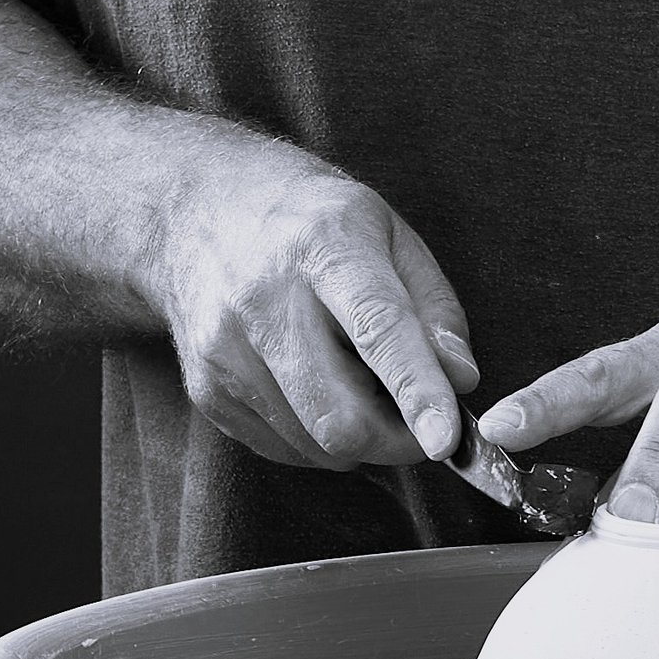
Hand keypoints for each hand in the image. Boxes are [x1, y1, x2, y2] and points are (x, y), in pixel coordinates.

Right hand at [155, 146, 477, 473]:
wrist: (198, 210)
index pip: (376, 328)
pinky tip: (317, 387)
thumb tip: (459, 379)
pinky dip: (316, 439)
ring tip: (359, 384)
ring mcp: (224, 349)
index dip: (416, 389)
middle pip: (338, 415)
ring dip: (357, 439)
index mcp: (324, 244)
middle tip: (418, 420)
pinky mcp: (206, 388)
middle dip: (394, 439)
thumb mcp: (388, 233)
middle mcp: (264, 298)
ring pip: (312, 443)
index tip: (445, 439)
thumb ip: (433, 307)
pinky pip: (281, 447)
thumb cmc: (309, 222)